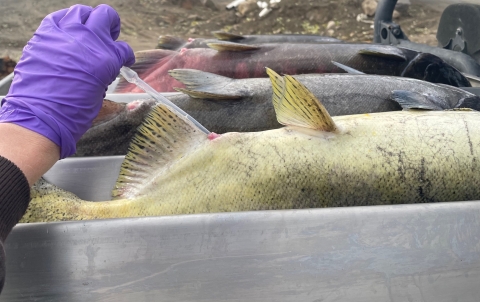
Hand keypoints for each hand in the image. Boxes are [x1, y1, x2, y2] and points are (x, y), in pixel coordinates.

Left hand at [0, 4, 134, 157]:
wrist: (42, 116)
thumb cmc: (72, 112)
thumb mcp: (99, 94)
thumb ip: (104, 75)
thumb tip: (104, 70)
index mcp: (107, 59)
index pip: (123, 49)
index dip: (125, 55)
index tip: (123, 60)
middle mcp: (88, 41)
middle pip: (106, 16)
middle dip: (110, 26)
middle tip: (108, 37)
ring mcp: (65, 34)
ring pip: (81, 12)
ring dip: (87, 20)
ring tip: (85, 32)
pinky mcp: (44, 35)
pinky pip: (57, 18)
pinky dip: (64, 23)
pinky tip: (65, 33)